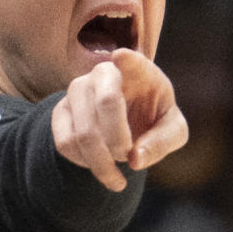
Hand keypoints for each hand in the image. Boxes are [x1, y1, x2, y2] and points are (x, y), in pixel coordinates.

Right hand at [51, 48, 187, 191]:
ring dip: (101, 162)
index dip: (126, 59)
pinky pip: (66, 143)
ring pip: (83, 133)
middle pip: (106, 103)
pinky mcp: (61, 111)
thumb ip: (161, 142)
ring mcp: (78, 90)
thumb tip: (135, 160)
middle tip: (127, 158)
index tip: (120, 56)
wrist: (126, 122)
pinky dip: (83, 162)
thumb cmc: (153, 119)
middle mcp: (104, 73)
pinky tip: (97, 165)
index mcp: (137, 70)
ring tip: (116, 174)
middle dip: (118, 142)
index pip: (131, 60)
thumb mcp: (172, 131)